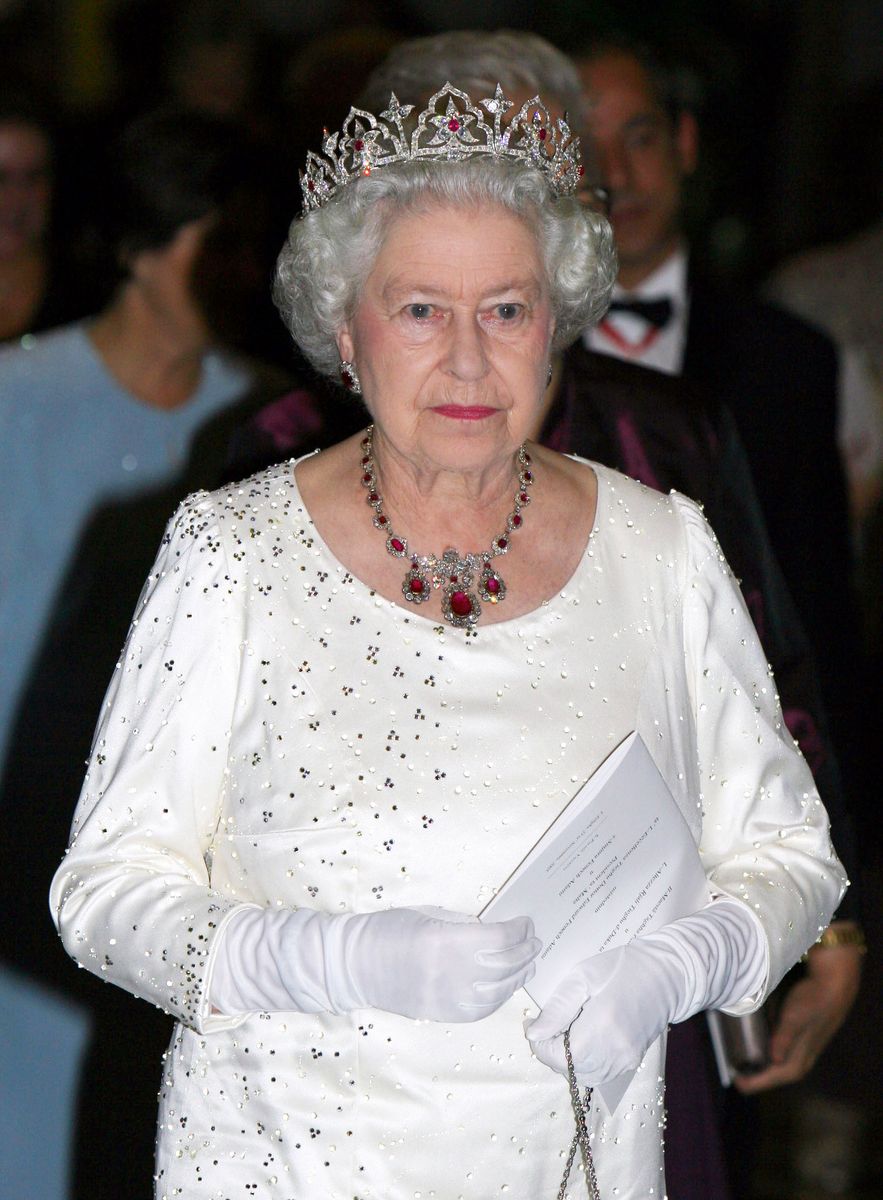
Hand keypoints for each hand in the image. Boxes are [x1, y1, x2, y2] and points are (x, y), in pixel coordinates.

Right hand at [335, 906, 540, 1021]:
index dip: (520, 930)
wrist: (355, 966)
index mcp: (445, 941)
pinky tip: (507, 984)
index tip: (526, 922)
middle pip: (506, 965)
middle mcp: (451, 974)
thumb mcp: (428, 915)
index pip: (500, 939)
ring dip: (520, 975)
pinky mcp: (443, 1016)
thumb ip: (463, 925)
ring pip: (500, 991)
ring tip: (529, 963)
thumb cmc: (388, 930)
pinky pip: (483, 1010)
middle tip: (535, 941)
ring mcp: (448, 1000)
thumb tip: (496, 931)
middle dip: (527, 951)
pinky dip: (501, 997)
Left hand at [528, 901, 764, 1085]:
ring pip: (584, 1076)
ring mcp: (626, 1060)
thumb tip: (534, 1034)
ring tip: (564, 1030)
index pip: (559, 1057)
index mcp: (603, 1026)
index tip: (532, 1023)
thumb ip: (558, 1007)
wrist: (666, 974)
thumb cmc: (622, 967)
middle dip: (551, 1052)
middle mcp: (616, 1051)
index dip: (540, 1044)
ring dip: (567, 1060)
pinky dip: (584, 1063)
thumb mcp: (583, 976)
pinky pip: (599, 1074)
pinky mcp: (632, 1062)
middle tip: (547, 1025)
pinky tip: (583, 1038)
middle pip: (570, 1070)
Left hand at [734, 938, 862, 1093]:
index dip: (751, 1082)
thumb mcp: (794, 1018)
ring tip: (740, 1060)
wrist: (833, 987)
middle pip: (772, 1077)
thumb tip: (774, 1060)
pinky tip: (757, 1045)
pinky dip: (767, 1055)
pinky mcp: (801, 1042)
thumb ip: (784, 1039)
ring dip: (760, 1066)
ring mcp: (802, 1053)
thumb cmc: (812, 1002)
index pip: (770, 1080)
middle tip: (732, 1069)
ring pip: (777, 1067)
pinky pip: (780, 1056)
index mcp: (798, 1063)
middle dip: (753, 1076)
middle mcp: (800, 1063)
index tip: (733, 1080)